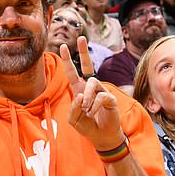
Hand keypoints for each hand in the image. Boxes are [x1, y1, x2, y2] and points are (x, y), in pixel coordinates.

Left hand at [60, 36, 124, 150]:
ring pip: (92, 83)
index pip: (73, 73)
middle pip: (87, 66)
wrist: (101, 137)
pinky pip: (100, 96)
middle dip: (83, 52)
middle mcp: (91, 88)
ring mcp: (101, 91)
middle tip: (80, 38)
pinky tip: (92, 113)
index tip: (64, 47)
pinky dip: (94, 106)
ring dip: (87, 97)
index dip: (68, 61)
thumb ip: (73, 108)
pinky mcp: (110, 98)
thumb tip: (80, 95)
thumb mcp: (73, 120)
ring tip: (86, 109)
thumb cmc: (87, 126)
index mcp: (79, 90)